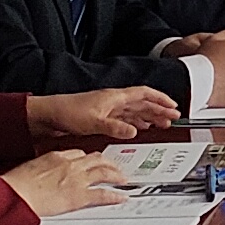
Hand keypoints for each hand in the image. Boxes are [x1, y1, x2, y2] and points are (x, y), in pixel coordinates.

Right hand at [5, 150, 128, 216]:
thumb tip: (38, 175)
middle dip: (107, 163)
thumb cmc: (16, 184)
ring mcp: (77, 179)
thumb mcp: (28, 168)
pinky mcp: (79, 196)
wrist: (16, 193)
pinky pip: (102, 194)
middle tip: (113, 167)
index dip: (88, 157)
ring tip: (122, 179)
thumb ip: (40, 169)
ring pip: (103, 173)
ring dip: (116, 176)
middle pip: (95, 159)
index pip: (79, 153)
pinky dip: (114, 196)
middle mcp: (70, 164)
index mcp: (56, 156)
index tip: (91, 160)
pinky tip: (120, 197)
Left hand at [31, 83, 178, 141]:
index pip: (144, 94)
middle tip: (173, 117)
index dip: (160, 98)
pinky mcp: (103, 117)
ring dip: (150, 116)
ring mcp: (109, 109)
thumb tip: (134, 131)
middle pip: (143, 103)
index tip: (173, 105)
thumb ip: (115, 127)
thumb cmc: (68, 112)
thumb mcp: (94, 122)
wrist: (50, 116)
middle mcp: (114, 101)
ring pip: (136, 111)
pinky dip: (136, 122)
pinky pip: (126, 118)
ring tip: (162, 123)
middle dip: (159, 109)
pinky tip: (140, 128)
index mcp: (115, 97)